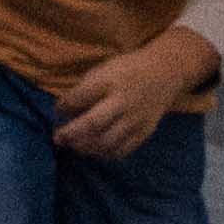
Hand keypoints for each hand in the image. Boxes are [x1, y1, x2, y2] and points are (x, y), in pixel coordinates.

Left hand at [52, 28, 219, 157]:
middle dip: (71, 134)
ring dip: (85, 147)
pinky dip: (105, 154)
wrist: (165, 72)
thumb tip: (64, 111)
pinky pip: (123, 150)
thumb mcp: (105, 69)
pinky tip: (94, 150)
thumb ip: (86, 88)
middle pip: (93, 124)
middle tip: (58, 138)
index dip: (64, 106)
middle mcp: (123, 101)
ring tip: (74, 146)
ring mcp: (136, 119)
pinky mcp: (145, 131)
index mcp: (111, 81)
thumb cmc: (128, 69)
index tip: (58, 110)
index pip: (81, 97)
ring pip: (107, 142)